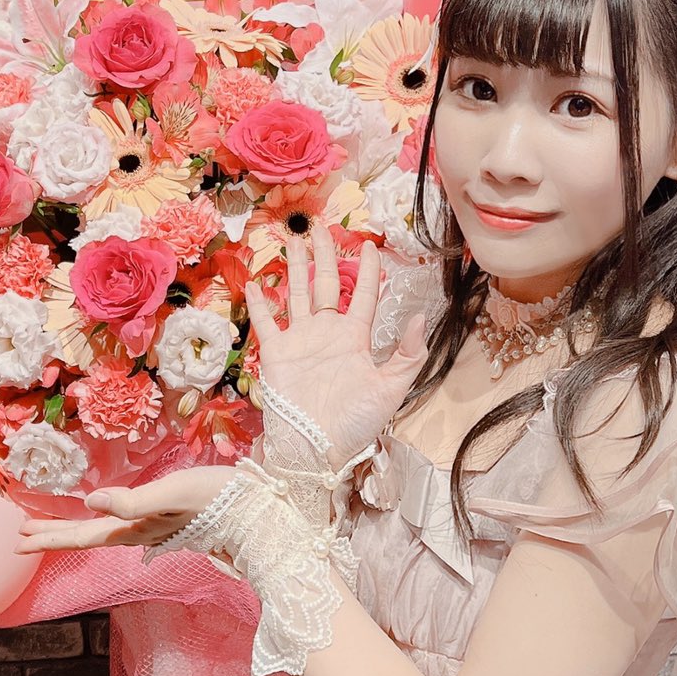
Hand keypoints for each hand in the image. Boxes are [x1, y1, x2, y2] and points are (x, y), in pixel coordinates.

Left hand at [14, 467, 235, 553]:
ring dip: (71, 530)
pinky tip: (101, 514)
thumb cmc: (218, 498)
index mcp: (136, 529)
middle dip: (54, 536)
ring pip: (101, 532)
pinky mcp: (166, 518)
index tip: (19, 542)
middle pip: (87, 538)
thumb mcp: (173, 494)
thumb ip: (132, 502)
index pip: (83, 537)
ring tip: (47, 526)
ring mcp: (153, 528)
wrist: (259, 511)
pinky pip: (119, 522)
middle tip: (21, 534)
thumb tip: (89, 502)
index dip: (50, 539)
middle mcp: (139, 533)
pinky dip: (98, 520)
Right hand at [246, 220, 428, 467]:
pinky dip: (260, 303)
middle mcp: (328, 333)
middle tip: (320, 227)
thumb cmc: (356, 422)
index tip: (368, 244)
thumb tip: (421, 316)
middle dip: (325, 255)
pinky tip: (255, 282)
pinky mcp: (277, 352)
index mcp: (356, 338)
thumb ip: (409, 354)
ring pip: (297, 294)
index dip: (367, 269)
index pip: (364, 295)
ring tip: (292, 239)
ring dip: (294, 267)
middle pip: (327, 284)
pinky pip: (267, 322)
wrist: (318, 448)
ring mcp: (301, 340)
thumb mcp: (392, 389)